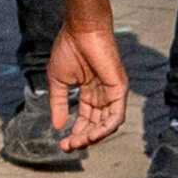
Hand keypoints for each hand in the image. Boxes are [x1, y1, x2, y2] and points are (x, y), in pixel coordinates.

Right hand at [46, 20, 127, 149]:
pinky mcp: (120, 89)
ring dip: (94, 137)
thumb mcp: (58, 82)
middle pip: (96, 124)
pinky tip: (93, 135)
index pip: (85, 119)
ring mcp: (113, 92)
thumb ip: (58, 104)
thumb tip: (57, 127)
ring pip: (107, 124)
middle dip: (82, 138)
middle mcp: (103, 95)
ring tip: (79, 143)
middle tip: (69, 147)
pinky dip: (106, 128)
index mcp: (89, 92)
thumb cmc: (68, 49)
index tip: (62, 143)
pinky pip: (116, 116)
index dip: (74, 133)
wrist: (80, 30)